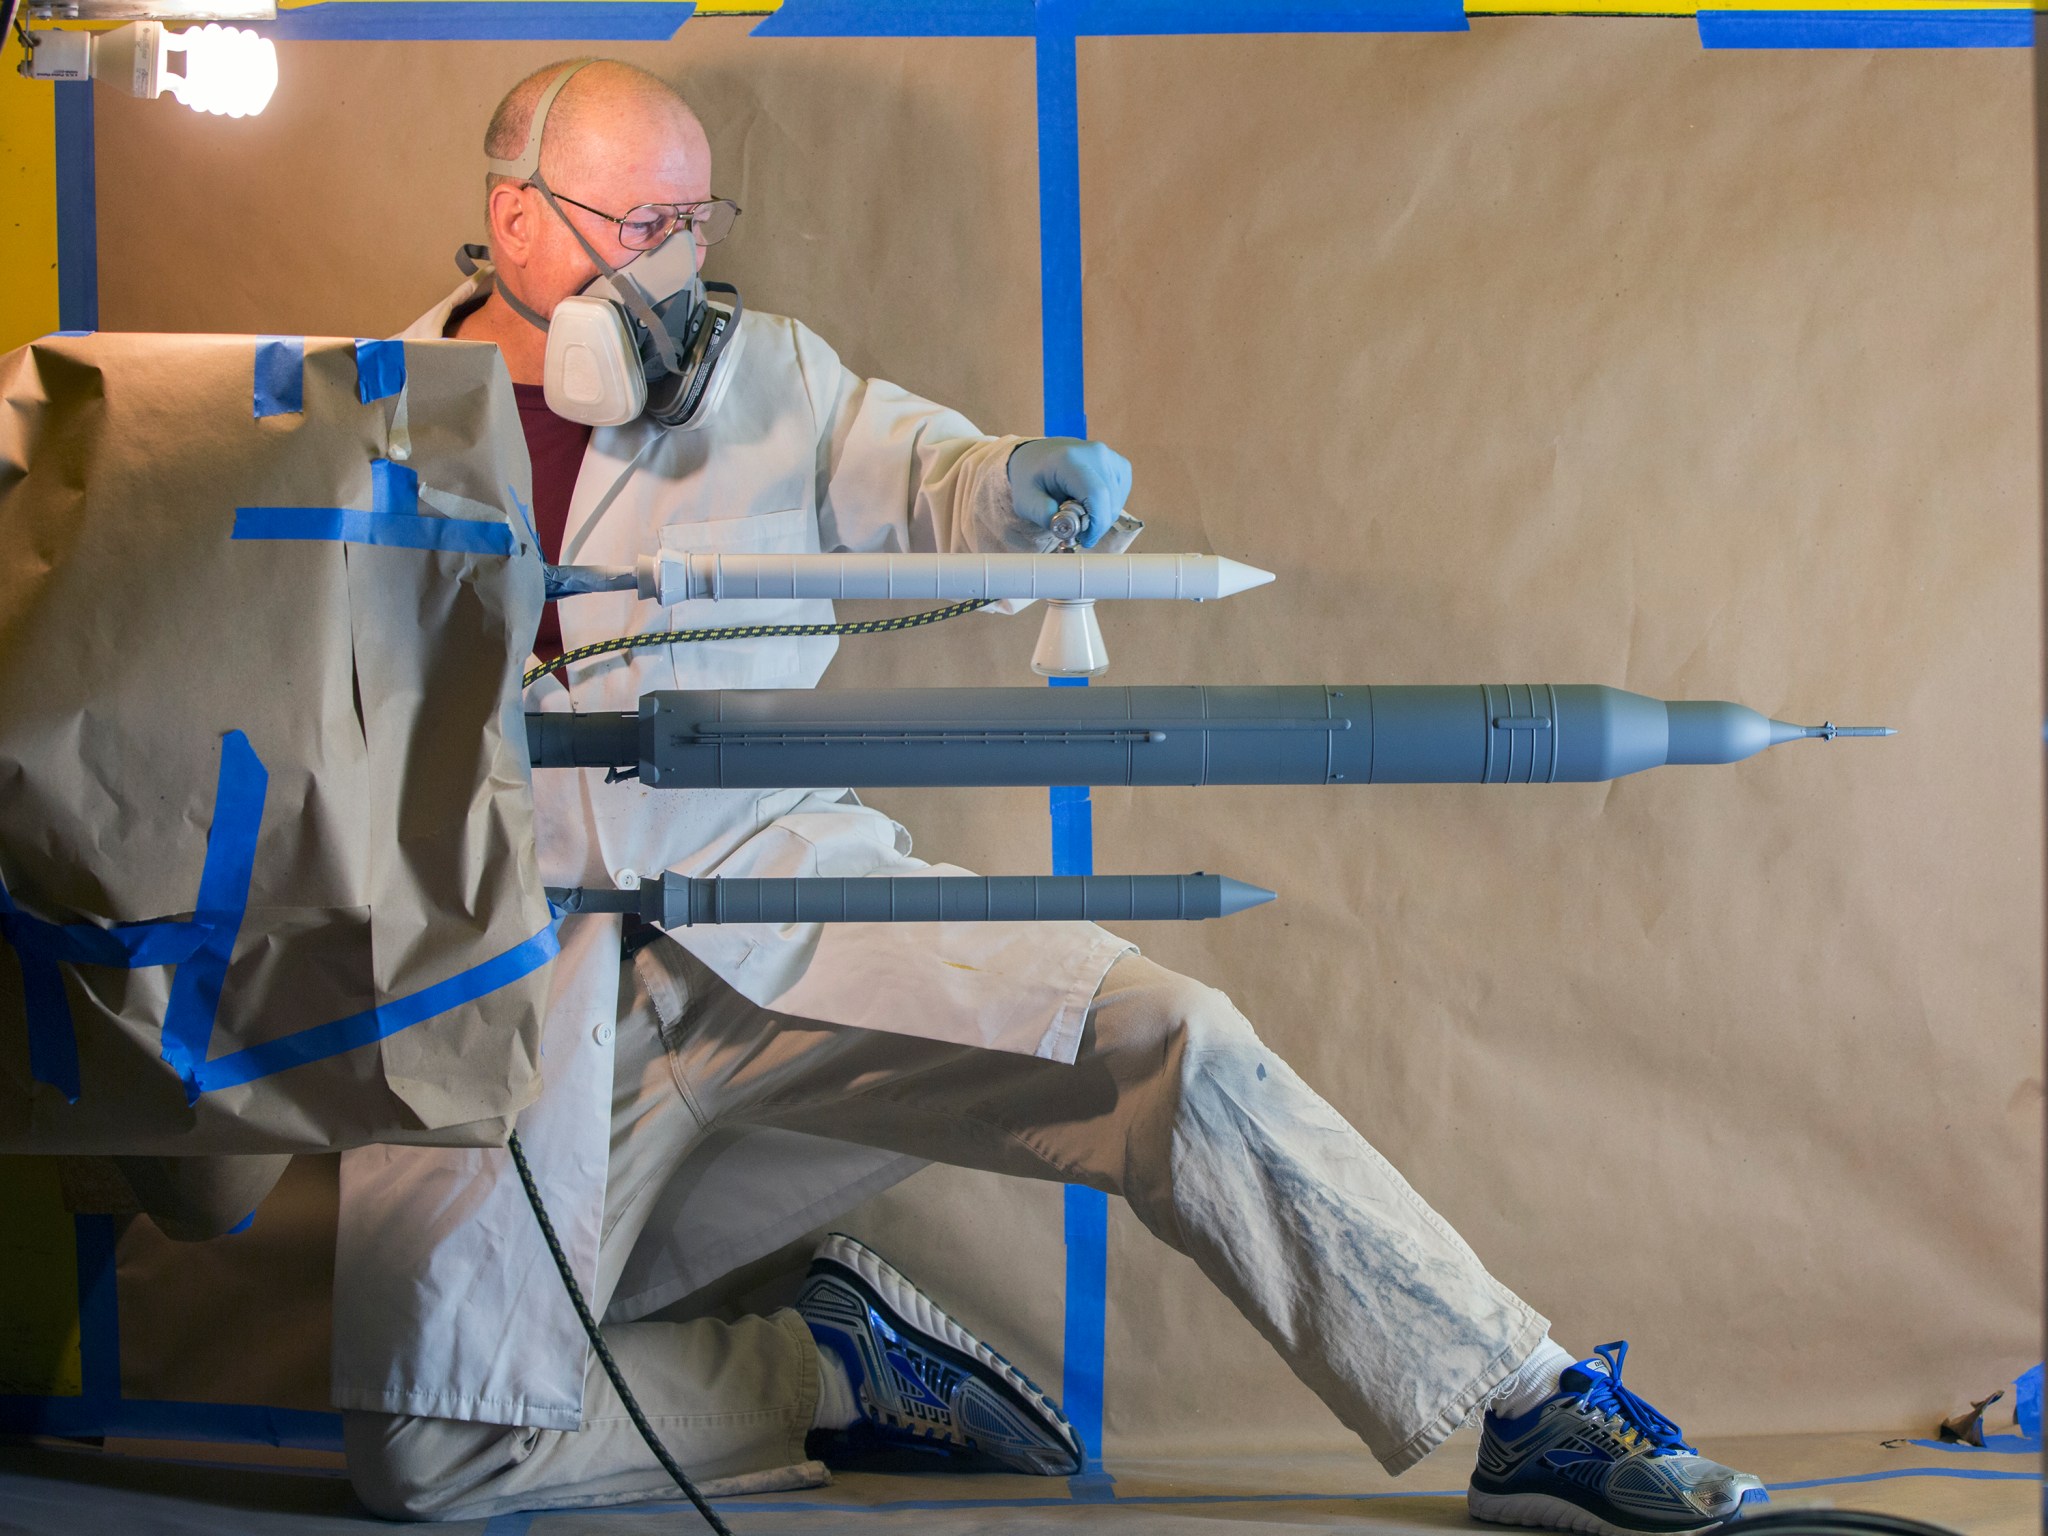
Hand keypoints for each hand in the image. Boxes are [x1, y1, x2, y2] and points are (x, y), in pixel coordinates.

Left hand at [1006, 438, 1132, 549]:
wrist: (1036, 455)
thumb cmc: (1030, 478)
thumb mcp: (1025, 500)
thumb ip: (1043, 515)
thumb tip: (1069, 527)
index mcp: (1069, 459)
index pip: (1096, 494)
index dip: (1096, 524)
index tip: (1085, 539)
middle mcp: (1095, 453)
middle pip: (1110, 501)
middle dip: (1096, 524)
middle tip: (1076, 529)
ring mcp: (1110, 457)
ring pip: (1117, 501)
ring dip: (1101, 516)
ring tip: (1078, 512)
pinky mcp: (1119, 464)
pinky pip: (1120, 495)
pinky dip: (1108, 507)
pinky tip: (1089, 503)